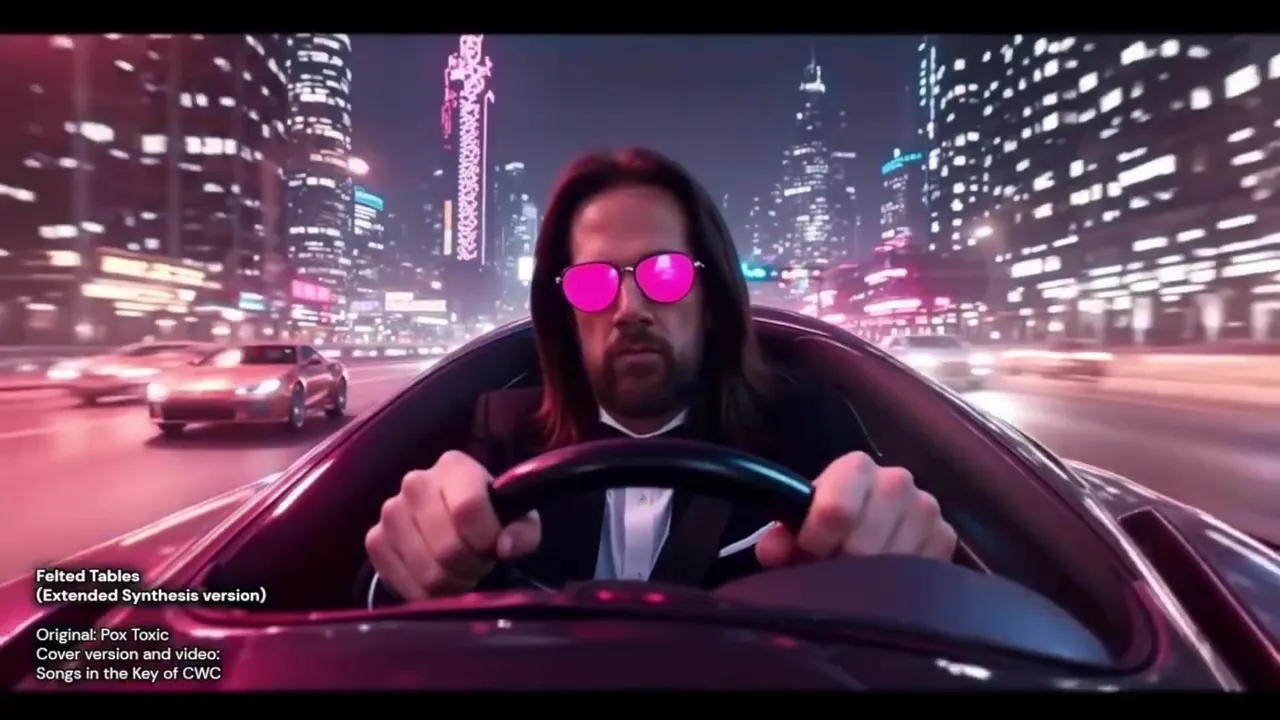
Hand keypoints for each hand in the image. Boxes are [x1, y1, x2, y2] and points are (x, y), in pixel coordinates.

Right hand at [365, 450, 541, 599]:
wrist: (449, 522)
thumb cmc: (488, 517)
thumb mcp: (518, 518)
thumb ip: (523, 530)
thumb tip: (505, 546)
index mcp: (454, 466)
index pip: (469, 508)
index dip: (487, 539)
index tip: (497, 549)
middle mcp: (415, 482)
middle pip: (447, 546)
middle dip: (470, 567)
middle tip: (479, 566)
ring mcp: (390, 512)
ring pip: (427, 570)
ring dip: (451, 584)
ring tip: (461, 572)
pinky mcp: (375, 540)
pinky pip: (403, 583)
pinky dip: (426, 593)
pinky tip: (438, 581)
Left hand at [756, 452, 955, 567]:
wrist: (865, 519)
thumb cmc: (825, 520)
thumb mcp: (798, 524)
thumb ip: (781, 536)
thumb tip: (773, 551)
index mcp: (855, 468)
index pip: (836, 511)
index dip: (816, 542)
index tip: (807, 556)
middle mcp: (896, 481)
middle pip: (864, 546)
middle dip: (841, 566)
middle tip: (830, 572)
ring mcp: (926, 508)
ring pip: (891, 565)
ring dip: (869, 579)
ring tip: (856, 575)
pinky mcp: (946, 536)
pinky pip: (919, 573)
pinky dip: (897, 583)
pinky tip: (884, 577)